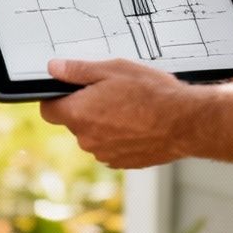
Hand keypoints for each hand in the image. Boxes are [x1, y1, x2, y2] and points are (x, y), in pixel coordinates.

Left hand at [38, 58, 197, 168]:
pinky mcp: (122, 163)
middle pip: (74, 122)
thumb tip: (55, 69)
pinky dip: (119, 136)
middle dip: (85, 108)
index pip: (48, 110)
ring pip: (94, 135)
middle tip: (110, 92)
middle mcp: (87, 139)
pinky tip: (137, 123)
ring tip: (129, 107)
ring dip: (104, 123)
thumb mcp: (112, 69)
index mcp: (79, 114)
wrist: (184, 122)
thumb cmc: (151, 94)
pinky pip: (111, 147)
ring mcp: (104, 154)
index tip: (68, 90)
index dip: (56, 98)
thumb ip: (78, 70)